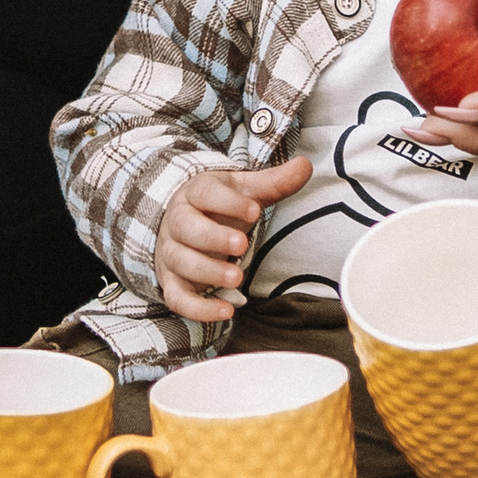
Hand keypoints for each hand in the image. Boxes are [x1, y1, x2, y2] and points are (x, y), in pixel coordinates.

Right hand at [156, 155, 311, 323]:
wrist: (185, 224)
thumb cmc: (220, 207)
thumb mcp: (245, 191)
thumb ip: (274, 182)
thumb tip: (305, 166)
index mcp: (196, 194)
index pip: (205, 192)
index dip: (227, 202)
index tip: (254, 210)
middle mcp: (178, 222)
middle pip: (187, 228)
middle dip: (213, 237)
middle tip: (241, 245)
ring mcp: (172, 253)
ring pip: (181, 262)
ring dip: (207, 272)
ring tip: (237, 278)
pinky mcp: (172, 282)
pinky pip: (177, 298)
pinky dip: (199, 308)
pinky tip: (226, 311)